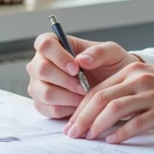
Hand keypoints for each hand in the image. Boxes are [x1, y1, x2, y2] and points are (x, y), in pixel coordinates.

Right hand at [25, 33, 139, 118]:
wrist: (114, 88)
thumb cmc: (110, 65)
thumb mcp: (112, 53)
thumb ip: (99, 52)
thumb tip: (81, 59)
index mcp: (55, 44)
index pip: (45, 44)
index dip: (58, 56)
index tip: (76, 68)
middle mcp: (41, 63)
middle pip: (41, 69)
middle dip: (66, 81)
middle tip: (84, 86)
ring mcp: (39, 85)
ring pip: (44, 92)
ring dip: (68, 97)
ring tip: (84, 95)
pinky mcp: (42, 104)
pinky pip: (49, 109)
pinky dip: (67, 109)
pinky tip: (79, 104)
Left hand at [64, 62, 153, 142]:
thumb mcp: (152, 84)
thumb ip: (129, 94)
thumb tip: (104, 118)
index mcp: (134, 71)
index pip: (98, 89)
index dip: (81, 108)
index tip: (71, 124)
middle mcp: (140, 78)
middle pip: (100, 97)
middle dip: (82, 118)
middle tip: (72, 134)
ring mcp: (152, 93)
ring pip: (114, 108)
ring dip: (96, 125)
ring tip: (87, 138)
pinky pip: (136, 122)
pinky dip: (121, 133)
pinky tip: (112, 141)